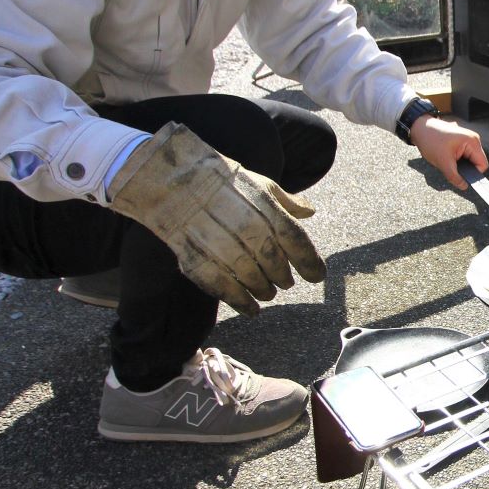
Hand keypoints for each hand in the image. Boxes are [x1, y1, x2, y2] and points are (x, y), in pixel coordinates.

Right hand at [109, 122, 326, 314]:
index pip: (296, 241)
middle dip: (283, 277)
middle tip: (285, 282)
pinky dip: (242, 302)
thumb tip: (310, 212)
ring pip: (253, 280)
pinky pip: (226, 289)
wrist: (172, 180)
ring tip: (267, 292)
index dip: (309, 262)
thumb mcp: (259, 184)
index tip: (316, 276)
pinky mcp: (199, 260)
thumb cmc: (221, 181)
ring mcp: (222, 245)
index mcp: (265, 208)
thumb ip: (286, 202)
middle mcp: (247, 228)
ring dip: (264, 290)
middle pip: (276, 264)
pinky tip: (250, 308)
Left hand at [411, 116, 488, 188]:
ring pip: (470, 160)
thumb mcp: (443, 162)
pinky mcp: (462, 141)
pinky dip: (457, 160)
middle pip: (477, 162)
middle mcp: (473, 139)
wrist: (420, 128)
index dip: (474, 174)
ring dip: (460, 164)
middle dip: (465, 169)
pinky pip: (465, 155)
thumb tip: (464, 186)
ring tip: (447, 161)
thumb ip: (455, 177)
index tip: (463, 179)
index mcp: (472, 142)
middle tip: (451, 168)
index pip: (483, 165)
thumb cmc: (430, 139)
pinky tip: (448, 157)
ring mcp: (468, 139)